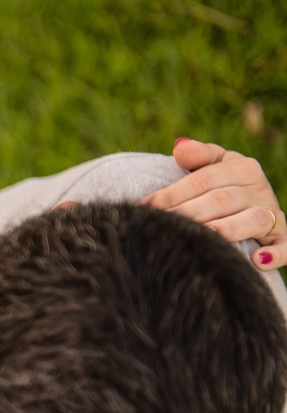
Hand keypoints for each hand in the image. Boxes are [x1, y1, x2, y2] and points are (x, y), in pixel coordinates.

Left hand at [141, 138, 284, 269]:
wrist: (257, 204)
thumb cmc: (225, 185)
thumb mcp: (217, 166)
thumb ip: (199, 156)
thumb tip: (179, 147)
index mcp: (243, 168)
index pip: (202, 180)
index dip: (171, 194)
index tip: (144, 208)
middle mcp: (260, 190)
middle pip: (220, 201)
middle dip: (188, 214)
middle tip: (161, 227)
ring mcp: (272, 214)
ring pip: (251, 220)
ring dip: (227, 230)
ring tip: (204, 236)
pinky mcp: (282, 237)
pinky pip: (285, 246)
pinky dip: (275, 254)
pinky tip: (258, 261)